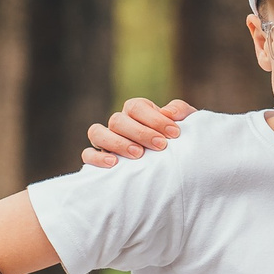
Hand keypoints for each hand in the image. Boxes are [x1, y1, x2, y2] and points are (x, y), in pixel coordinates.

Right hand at [83, 97, 197, 168]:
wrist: (176, 167)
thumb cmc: (179, 142)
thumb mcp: (186, 124)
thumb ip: (181, 112)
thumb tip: (169, 112)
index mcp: (137, 111)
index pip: (136, 106)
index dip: (155, 119)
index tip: (175, 134)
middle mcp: (119, 123)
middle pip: (118, 120)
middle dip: (140, 132)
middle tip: (160, 146)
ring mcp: (106, 140)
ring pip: (97, 132)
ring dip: (117, 142)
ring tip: (138, 154)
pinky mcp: (99, 158)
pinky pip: (87, 154)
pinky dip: (97, 157)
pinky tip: (114, 164)